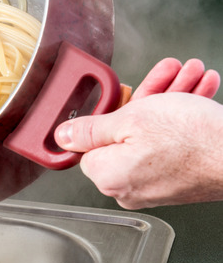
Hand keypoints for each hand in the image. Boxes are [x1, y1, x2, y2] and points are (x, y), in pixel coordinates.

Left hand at [54, 59, 222, 208]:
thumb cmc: (194, 140)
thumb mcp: (130, 119)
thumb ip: (91, 129)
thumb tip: (62, 136)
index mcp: (107, 175)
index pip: (89, 144)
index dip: (108, 115)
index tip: (126, 97)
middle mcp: (128, 188)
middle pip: (126, 133)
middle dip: (149, 97)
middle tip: (168, 75)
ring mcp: (155, 186)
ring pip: (154, 134)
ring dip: (172, 100)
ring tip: (190, 75)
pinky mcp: (179, 182)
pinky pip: (173, 145)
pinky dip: (184, 119)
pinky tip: (200, 93)